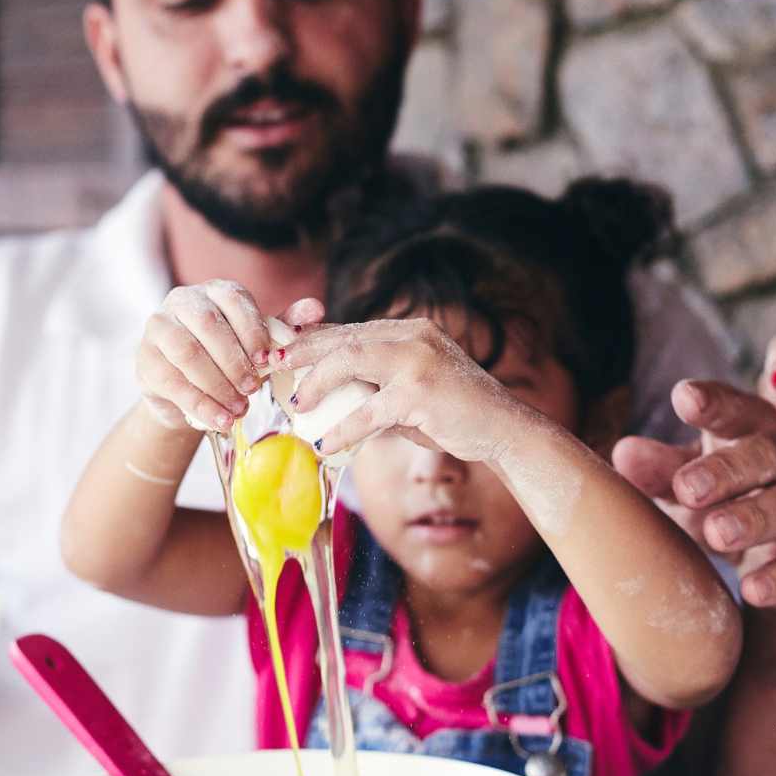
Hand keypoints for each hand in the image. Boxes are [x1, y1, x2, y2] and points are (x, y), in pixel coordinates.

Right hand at [136, 280, 323, 431]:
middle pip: (207, 324)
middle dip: (234, 360)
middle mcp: (183, 301)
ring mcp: (158, 328)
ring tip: (239, 409)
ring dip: (217, 383)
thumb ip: (285, 328)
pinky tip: (220, 420)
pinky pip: (171, 381)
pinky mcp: (145, 360)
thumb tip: (316, 309)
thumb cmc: (231, 360)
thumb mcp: (260, 345)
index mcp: (215, 292)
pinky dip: (200, 404)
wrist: (190, 392)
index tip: (268, 359)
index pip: (233, 299)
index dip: (252, 329)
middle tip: (254, 388)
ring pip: (186, 351)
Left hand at [277, 319, 522, 461]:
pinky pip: (369, 410)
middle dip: (303, 352)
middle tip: (273, 367)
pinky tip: (326, 445)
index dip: (313, 340)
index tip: (283, 353)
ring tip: (297, 404)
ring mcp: (418, 361)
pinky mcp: (421, 392)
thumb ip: (377, 388)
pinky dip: (344, 428)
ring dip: (317, 381)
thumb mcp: (411, 394)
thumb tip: (332, 402)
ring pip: (351, 361)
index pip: (351, 330)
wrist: (502, 429)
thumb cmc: (454, 416)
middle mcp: (413, 336)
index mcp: (410, 331)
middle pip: (344, 337)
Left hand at [613, 380, 775, 618]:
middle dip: (725, 470)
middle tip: (686, 487)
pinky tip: (752, 589)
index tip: (684, 397)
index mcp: (754, 431)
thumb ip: (661, 470)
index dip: (714, 403)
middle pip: (764, 455)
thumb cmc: (728, 503)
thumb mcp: (691, 485)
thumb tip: (623, 452)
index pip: (736, 411)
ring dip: (751, 519)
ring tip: (715, 532)